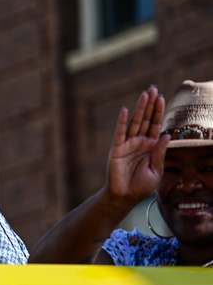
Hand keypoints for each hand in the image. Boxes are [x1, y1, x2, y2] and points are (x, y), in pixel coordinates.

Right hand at [104, 85, 169, 205]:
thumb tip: (167, 135)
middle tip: (153, 88)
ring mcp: (128, 144)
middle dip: (150, 104)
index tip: (162, 97)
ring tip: (145, 94)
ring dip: (140, 108)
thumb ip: (160, 153)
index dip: (159, 112)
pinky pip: (120, 133)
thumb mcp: (156, 170)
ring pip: (135, 122)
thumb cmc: (141, 185)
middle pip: (146, 119)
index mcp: (150, 146)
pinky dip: (123, 122)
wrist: (125, 196)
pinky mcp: (117, 149)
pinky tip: (126, 111)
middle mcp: (139, 142)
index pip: (156, 125)